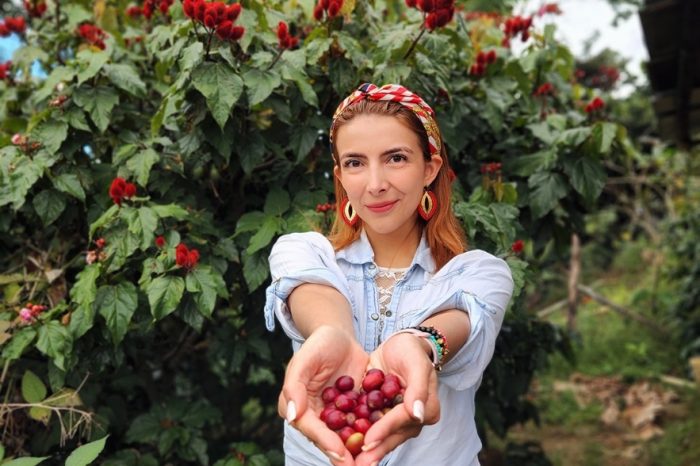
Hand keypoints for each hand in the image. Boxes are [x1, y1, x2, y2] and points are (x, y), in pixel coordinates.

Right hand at [278, 325, 368, 464]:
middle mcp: (316, 415)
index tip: (340, 454)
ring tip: (372, 462)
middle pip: (328, 439)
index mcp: (298, 406)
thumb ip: (294, 386)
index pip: (310, 428)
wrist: (341, 336)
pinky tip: (384, 443)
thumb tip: (290, 415)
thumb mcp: (304, 359)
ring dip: (358, 451)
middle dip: (342, 456)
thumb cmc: (319, 344)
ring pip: (345, 436)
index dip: (324, 441)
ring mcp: (335, 414)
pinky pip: (362, 424)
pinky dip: (371, 434)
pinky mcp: (353, 410)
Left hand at [354, 333, 439, 465]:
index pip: (402, 421)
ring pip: (380, 436)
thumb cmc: (411, 351)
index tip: (368, 441)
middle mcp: (412, 419)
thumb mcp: (417, 364)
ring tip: (348, 461)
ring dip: (365, 449)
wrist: (399, 345)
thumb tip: (418, 414)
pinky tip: (341, 444)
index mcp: (426, 409)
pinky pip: (370, 427)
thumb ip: (418, 389)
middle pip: (392, 436)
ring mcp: (396, 419)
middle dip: (373, 450)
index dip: (385, 430)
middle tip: (356, 464)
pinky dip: (357, 436)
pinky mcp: (382, 415)